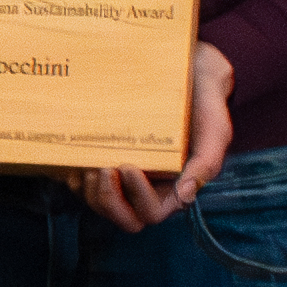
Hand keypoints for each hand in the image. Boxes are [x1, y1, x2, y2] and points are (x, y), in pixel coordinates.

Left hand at [74, 41, 234, 230]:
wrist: (188, 69)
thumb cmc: (202, 101)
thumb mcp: (214, 128)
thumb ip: (207, 161)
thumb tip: (185, 195)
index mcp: (173, 185)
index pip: (151, 213)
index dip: (138, 199)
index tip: (130, 166)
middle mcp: (146, 185)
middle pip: (122, 217)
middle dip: (108, 199)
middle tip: (104, 167)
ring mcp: (121, 174)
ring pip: (97, 204)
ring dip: (89, 189)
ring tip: (89, 160)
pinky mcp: (102, 157)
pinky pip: (80, 183)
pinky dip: (72, 177)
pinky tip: (72, 157)